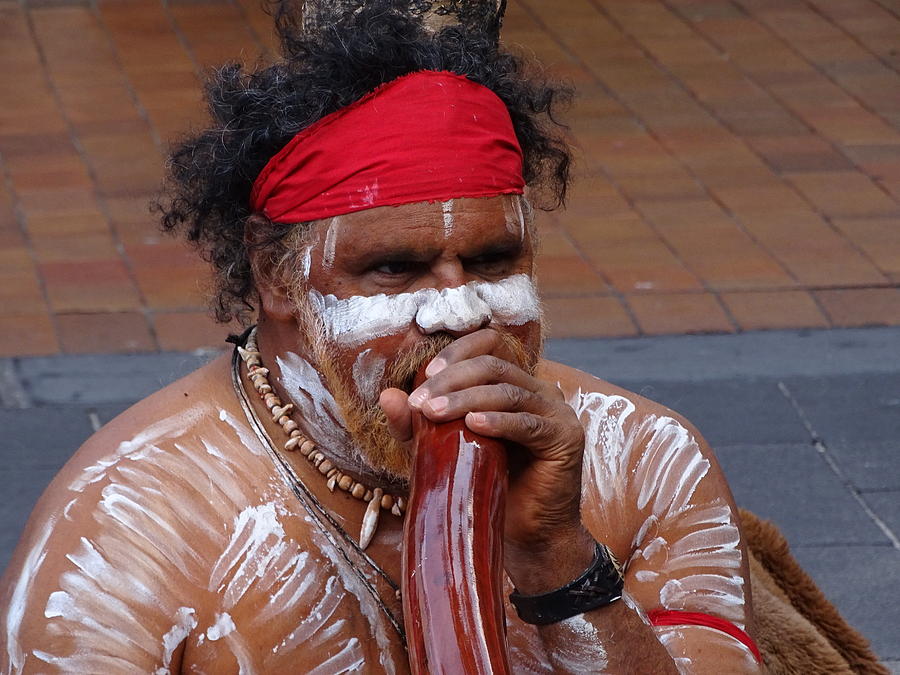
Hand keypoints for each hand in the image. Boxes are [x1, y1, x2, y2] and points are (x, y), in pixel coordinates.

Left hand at [379, 329, 593, 589]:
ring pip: (507, 391)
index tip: (425, 374)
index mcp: (513, 385)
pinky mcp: (565, 438)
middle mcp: (539, 391)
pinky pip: (528, 423)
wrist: (526, 537)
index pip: (489, 345)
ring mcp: (556, 412)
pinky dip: (498, 421)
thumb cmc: (486, 490)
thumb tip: (387, 395)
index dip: (458, 352)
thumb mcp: (442, 452)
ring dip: (466, 399)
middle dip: (452, 379)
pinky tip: (473, 425)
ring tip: (435, 412)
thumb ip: (417, 425)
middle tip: (421, 402)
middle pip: (493, 366)